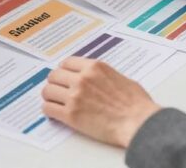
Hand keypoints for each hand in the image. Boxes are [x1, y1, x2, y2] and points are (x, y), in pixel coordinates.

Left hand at [42, 57, 160, 147]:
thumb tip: (97, 80)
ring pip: (48, 91)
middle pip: (54, 76)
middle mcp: (82, 79)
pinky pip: (49, 108)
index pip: (66, 63)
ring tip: (54, 102)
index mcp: (95, 67)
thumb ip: (102, 76)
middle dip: (55, 83)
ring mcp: (75, 97)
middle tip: (57, 91)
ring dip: (50, 97)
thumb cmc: (136, 103)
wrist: (138, 122)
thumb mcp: (120, 78)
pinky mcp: (71, 115)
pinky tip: (55, 114)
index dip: (63, 71)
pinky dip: (49, 111)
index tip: (64, 77)